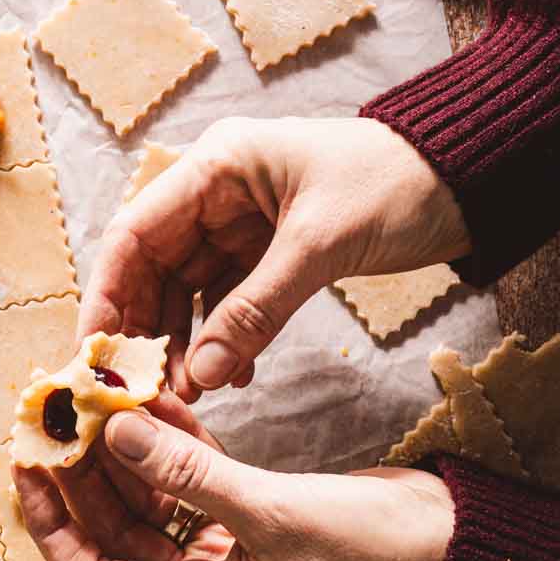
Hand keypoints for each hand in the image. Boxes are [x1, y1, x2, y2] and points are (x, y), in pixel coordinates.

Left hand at [13, 399, 454, 560]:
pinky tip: (149, 400)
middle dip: (83, 478)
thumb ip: (189, 473)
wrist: (447, 545)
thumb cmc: (368, 551)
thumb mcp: (272, 512)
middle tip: (55, 417)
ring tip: (93, 397)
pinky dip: (170, 445)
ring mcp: (223, 555)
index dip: (54, 528)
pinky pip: (189, 482)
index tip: (27, 471)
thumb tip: (113, 432)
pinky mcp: (247, 519)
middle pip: (114, 534)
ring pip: (148, 503)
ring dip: (123, 455)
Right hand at [81, 115, 469, 398]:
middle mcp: (216, 192)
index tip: (96, 352)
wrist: (463, 182)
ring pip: (188, 292)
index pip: (135, 233)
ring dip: (186, 344)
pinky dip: (226, 341)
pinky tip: (234, 378)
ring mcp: (240, 224)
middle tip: (140, 388)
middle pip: (153, 267)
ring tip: (189, 395)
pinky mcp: (267, 252)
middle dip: (146, 330)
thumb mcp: (319, 245)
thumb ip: (257, 310)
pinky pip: (229, 303)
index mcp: (215, 165)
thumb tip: (203, 375)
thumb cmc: (393, 185)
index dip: (108, 294)